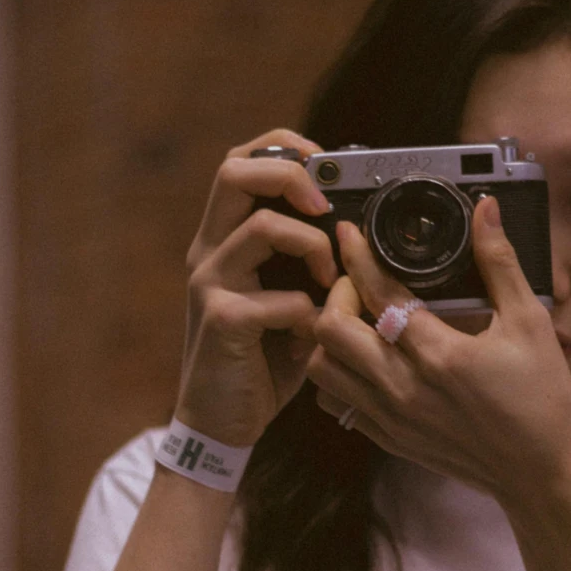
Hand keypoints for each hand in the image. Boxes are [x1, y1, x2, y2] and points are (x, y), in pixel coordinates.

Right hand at [175, 130, 339, 446]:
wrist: (223, 422)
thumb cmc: (264, 357)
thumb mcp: (290, 298)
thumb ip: (311, 262)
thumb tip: (360, 231)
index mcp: (225, 238)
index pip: (240, 161)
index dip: (284, 148)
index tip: (327, 167)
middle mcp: (209, 251)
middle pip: (234, 172)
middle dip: (292, 175)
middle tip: (327, 207)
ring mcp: (210, 284)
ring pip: (264, 227)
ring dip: (315, 247)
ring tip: (331, 281)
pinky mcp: (221, 322)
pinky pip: (278, 298)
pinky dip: (308, 312)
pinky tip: (311, 334)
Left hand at [306, 197, 570, 501]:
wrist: (541, 475)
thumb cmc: (543, 399)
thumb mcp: (530, 323)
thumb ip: (500, 263)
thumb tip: (485, 210)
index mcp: (439, 354)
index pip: (378, 293)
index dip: (357, 256)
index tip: (349, 233)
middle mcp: (404, 388)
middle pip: (331, 330)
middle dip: (338, 294)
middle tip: (361, 283)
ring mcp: (391, 418)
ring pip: (323, 369)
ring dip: (332, 338)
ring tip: (358, 321)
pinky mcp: (388, 439)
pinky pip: (336, 402)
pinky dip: (340, 374)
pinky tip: (367, 359)